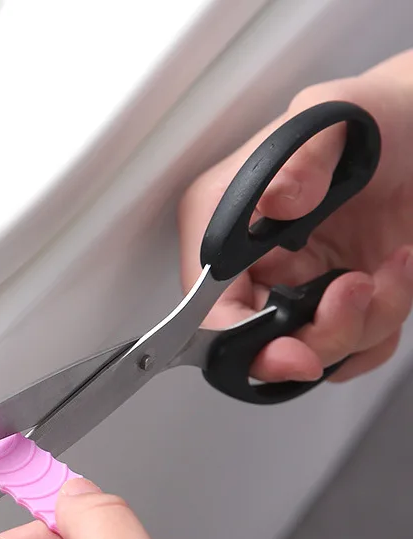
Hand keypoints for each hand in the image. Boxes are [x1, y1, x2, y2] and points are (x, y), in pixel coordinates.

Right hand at [179, 49, 412, 383]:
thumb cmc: (374, 116)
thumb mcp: (335, 117)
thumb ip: (301, 160)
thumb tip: (276, 202)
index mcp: (226, 224)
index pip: (211, 306)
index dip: (243, 341)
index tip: (293, 354)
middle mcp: (254, 263)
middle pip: (260, 342)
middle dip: (318, 336)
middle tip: (358, 294)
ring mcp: (296, 284)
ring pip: (313, 350)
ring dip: (364, 324)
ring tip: (392, 268)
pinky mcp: (334, 300)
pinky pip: (352, 349)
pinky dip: (382, 328)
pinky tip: (398, 276)